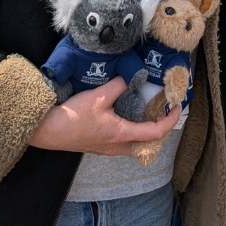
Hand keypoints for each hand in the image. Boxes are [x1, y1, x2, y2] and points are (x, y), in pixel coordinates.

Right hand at [28, 77, 180, 154]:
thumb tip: (133, 76)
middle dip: (160, 128)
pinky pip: (123, 142)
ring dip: (145, 130)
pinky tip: (127, 115)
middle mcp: (117, 146)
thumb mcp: (98, 96)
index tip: (177, 108)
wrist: (48, 131)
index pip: (155, 133)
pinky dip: (132, 130)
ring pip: (135, 144)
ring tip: (149, 111)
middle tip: (164, 110)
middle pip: (147, 143)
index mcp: (121, 135)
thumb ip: (119, 84)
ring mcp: (107, 149)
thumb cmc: (72, 117)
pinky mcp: (99, 146)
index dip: (170, 121)